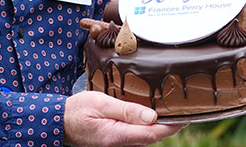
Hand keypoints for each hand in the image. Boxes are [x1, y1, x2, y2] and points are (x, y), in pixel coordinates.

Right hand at [63, 91, 183, 146]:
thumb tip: (152, 116)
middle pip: (153, 137)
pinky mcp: (116, 140)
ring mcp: (118, 144)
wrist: (59, 121)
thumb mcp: (101, 104)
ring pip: (146, 137)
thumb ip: (127, 110)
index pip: (153, 133)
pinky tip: (153, 115)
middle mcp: (120, 143)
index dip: (172, 126)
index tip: (187, 115)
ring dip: (160, 126)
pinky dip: (148, 126)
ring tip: (173, 110)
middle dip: (170, 125)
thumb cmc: (78, 110)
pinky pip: (137, 135)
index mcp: (117, 135)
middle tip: (186, 110)